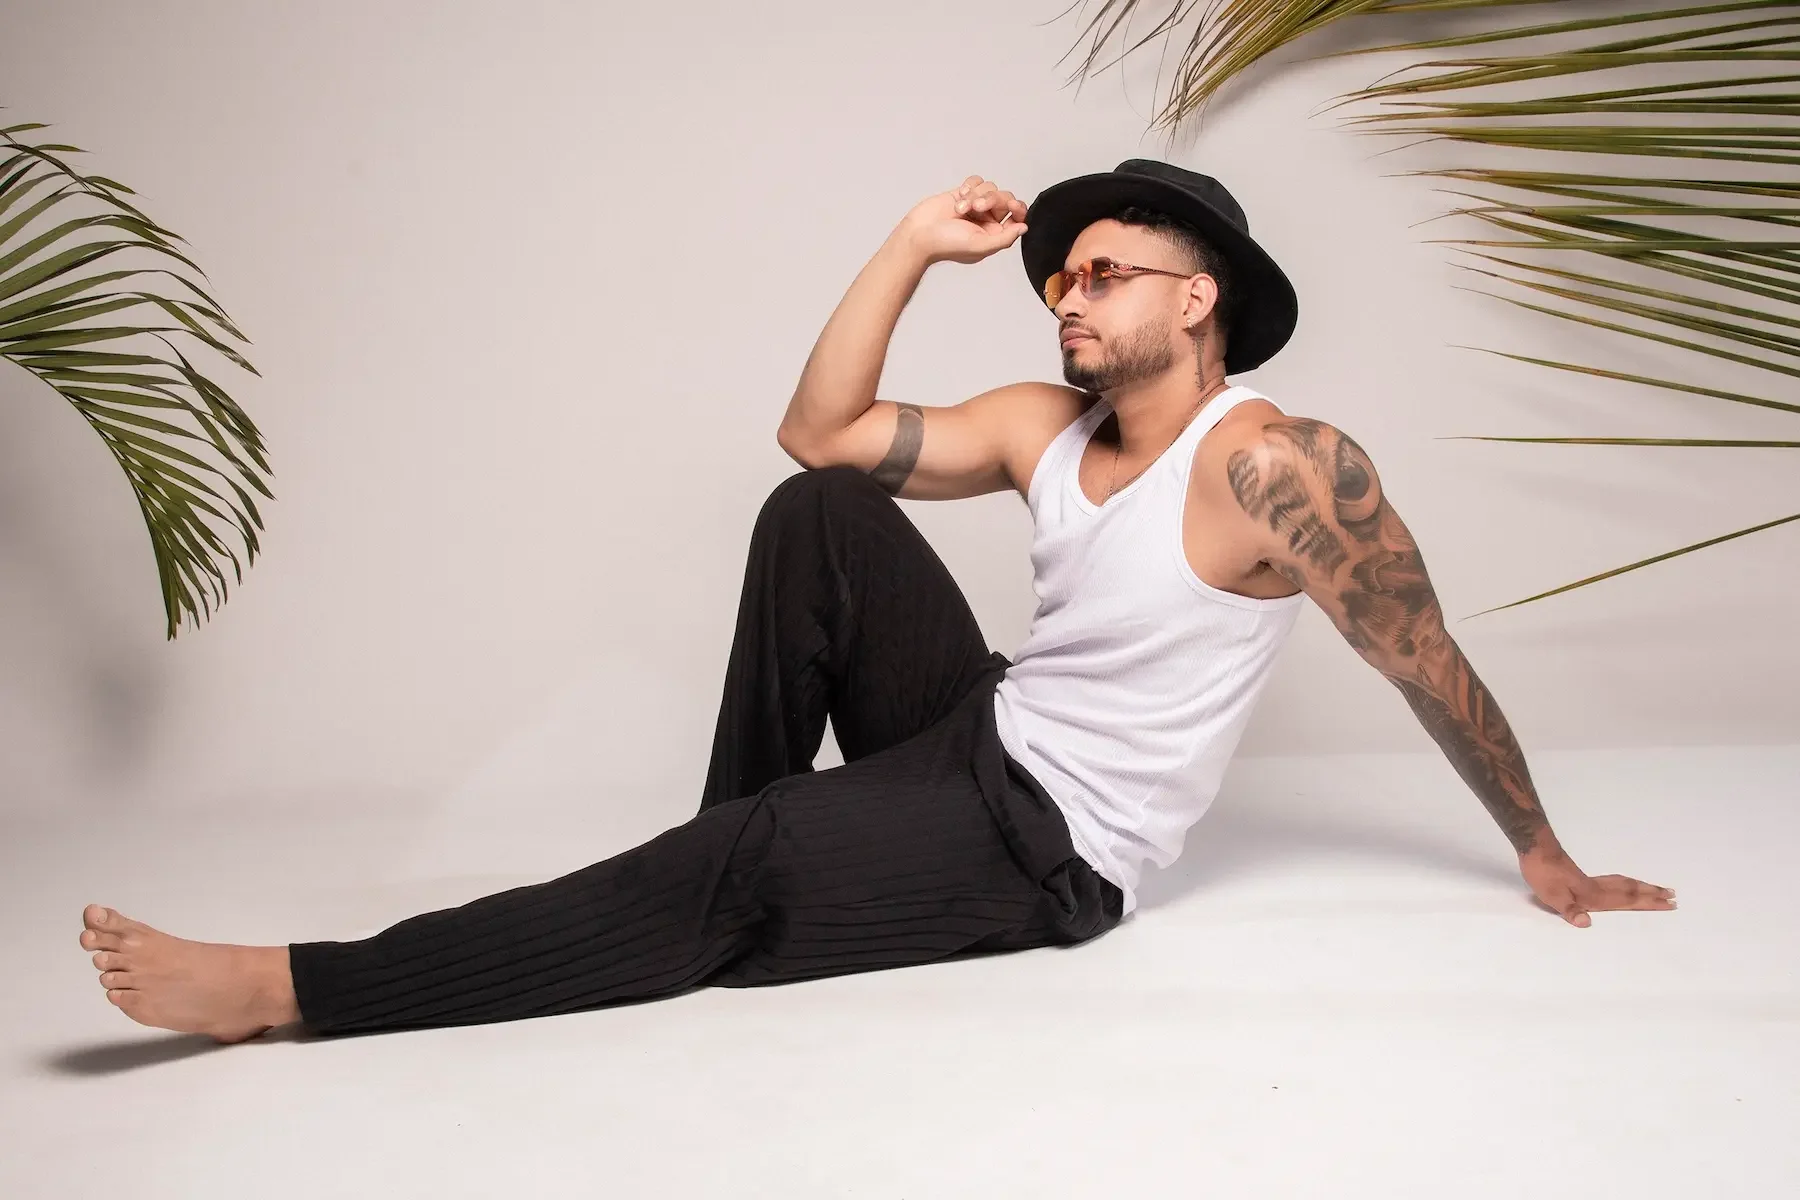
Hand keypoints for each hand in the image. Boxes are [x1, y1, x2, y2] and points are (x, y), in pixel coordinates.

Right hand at [896, 175, 1027, 265]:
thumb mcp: (980, 246)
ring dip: (975, 195)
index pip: (1016, 218)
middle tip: (977, 207)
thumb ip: (1005, 239)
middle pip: (1004, 199)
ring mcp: (974, 205)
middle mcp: (986, 220)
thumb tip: (1024, 228)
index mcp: (994, 235)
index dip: (1018, 209)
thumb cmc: (945, 244)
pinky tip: (959, 198)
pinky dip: (969, 187)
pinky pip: (976, 181)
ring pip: (989, 188)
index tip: (1012, 205)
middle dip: (991, 200)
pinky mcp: (962, 194)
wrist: (919, 233)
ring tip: (961, 208)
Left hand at [1519, 848, 1675, 927]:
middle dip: (1652, 895)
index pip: (1627, 900)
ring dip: (1642, 887)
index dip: (1648, 903)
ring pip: (1623, 884)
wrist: (1535, 847)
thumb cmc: (1542, 873)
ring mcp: (1590, 880)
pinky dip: (1625, 883)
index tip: (1670, 903)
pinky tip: (1622, 884)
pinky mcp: (1582, 876)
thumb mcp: (1551, 896)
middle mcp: (1596, 887)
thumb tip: (1586, 923)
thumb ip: (1569, 910)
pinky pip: (1612, 881)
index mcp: (1593, 895)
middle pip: (1630, 891)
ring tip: (1657, 888)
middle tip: (1674, 895)